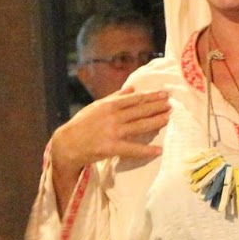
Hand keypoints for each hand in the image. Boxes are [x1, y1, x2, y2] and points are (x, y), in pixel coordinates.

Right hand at [50, 87, 171, 177]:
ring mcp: (113, 132)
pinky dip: (146, 150)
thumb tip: (131, 88)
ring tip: (169, 118)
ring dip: (156, 121)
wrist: (67, 144)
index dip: (151, 96)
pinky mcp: (111, 147)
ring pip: (140, 126)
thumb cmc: (80, 125)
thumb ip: (114, 97)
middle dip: (157, 107)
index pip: (135, 99)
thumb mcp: (95, 107)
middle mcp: (113, 117)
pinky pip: (133, 149)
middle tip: (171, 104)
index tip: (164, 94)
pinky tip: (159, 150)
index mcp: (109, 105)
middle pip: (140, 111)